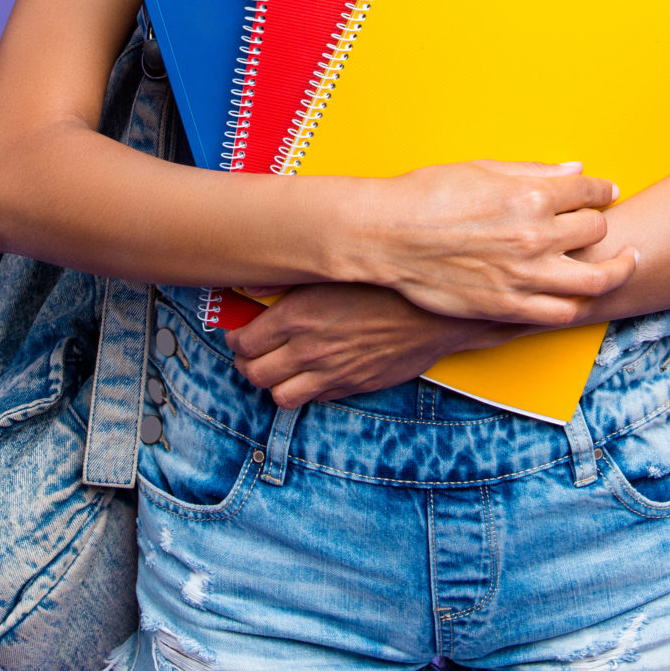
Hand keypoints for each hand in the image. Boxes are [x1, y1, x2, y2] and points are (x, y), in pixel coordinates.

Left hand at [225, 283, 510, 407]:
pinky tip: (310, 373)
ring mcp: (331, 372)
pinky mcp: (353, 386)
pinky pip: (313, 399)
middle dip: (247, 362)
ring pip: (279, 395)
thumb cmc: (385, 283)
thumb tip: (253, 284)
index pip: (244, 341)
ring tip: (276, 367)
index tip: (240, 332)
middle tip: (251, 351)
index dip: (236, 338)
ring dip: (273, 382)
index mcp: (298, 315)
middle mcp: (310, 349)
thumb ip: (289, 280)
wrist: (433, 312)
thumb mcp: (332, 271)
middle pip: (255, 372)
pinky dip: (304, 390)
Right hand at [339, 160, 639, 324]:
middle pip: (596, 230)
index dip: (602, 189)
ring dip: (615, 269)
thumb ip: (535, 172)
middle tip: (600, 225)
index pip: (588, 190)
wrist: (386, 235)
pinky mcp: (508, 306)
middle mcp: (536, 235)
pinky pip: (561, 312)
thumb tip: (575, 170)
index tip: (607, 191)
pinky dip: (579, 304)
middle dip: (601, 223)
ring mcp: (525, 275)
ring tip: (624, 263)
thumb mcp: (483, 169)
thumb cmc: (427, 195)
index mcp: (531, 195)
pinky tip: (582, 296)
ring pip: (595, 278)